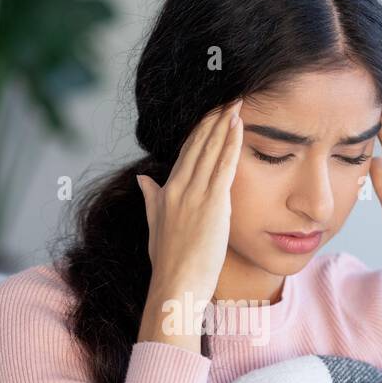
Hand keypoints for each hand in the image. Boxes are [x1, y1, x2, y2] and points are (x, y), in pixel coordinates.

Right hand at [137, 98, 242, 306]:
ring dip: (224, 124)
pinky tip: (238, 127)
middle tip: (227, 97)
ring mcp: (194, 195)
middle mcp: (178, 188)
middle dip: (213, 119)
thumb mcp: (156, 228)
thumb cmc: (169, 264)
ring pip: (211, 150)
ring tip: (235, 103)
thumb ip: (152, 200)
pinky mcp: (213, 204)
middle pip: (198, 145)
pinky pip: (223, 166)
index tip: (210, 112)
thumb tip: (143, 179)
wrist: (176, 286)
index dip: (199, 130)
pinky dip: (231, 144)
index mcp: (165, 193)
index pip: (185, 153)